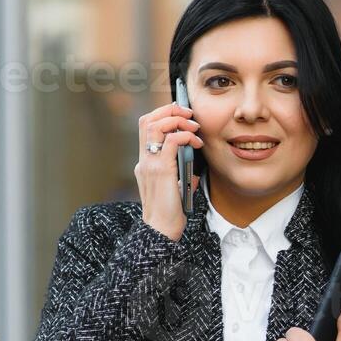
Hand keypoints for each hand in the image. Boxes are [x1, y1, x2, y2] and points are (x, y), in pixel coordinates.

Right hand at [134, 100, 204, 241]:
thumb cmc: (170, 213)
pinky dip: (185, 135)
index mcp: (145, 162)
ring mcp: (149, 164)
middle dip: (169, 110)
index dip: (163, 114)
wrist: (161, 230)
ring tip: (194, 127)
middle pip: (148, 120)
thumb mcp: (174, 188)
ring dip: (177, 120)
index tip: (182, 115)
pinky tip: (196, 142)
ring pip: (156, 125)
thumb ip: (179, 174)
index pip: (147, 127)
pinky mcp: (160, 170)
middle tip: (189, 114)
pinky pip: (171, 141)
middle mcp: (144, 160)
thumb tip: (194, 168)